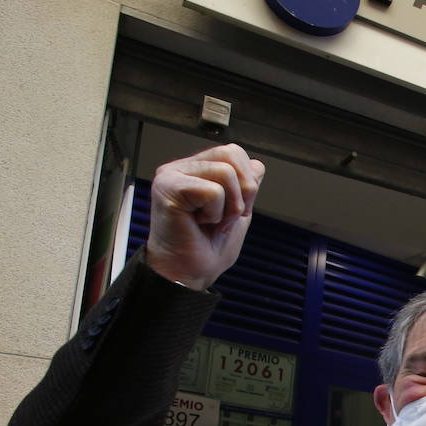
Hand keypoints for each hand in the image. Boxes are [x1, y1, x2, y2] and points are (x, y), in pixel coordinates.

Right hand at [145, 144, 266, 289]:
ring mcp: (172, 175)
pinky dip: (215, 213)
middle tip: (224, 216)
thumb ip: (245, 187)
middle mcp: (181, 168)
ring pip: (225, 171)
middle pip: (232, 153)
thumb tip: (257, 164)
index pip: (234, 152)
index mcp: (197, 170)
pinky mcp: (168, 188)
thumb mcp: (237, 212)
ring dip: (228, 205)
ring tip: (211, 221)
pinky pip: (213, 191)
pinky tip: (198, 223)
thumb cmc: (207, 247)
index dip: (246, 182)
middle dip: (242, 191)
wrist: (190, 272)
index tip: (231, 210)